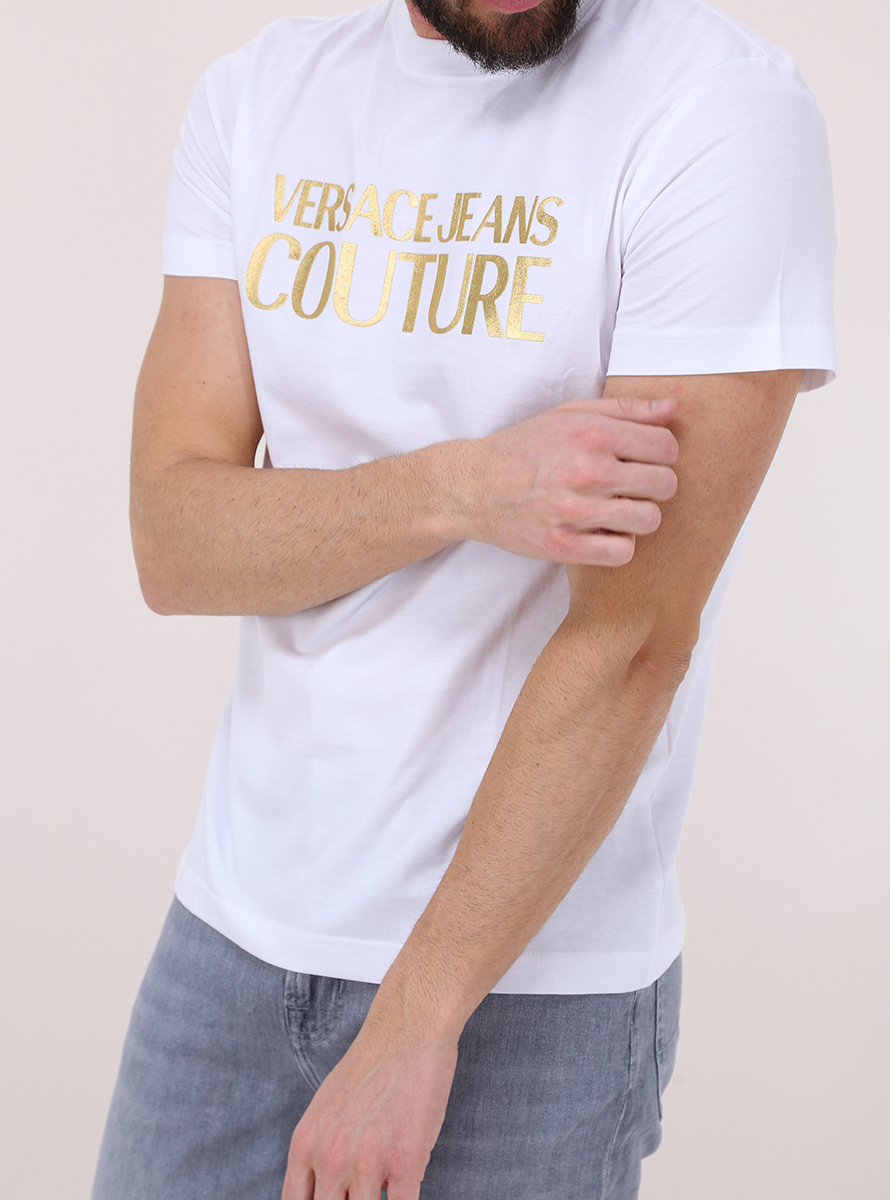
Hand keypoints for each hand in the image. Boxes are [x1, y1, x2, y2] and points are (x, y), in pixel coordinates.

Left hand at [281, 1023, 458, 1199]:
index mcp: (306, 1145)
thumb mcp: (327, 1107)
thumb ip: (323, 1149)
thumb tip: (331, 1186)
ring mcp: (366, 1165)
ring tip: (383, 1186)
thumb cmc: (372, 1063)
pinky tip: (406, 1188)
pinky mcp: (405, 1164)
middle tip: (359, 1193)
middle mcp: (329, 1159)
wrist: (407, 1030)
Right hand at [454, 395, 678, 565]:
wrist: (473, 486)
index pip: (666, 447)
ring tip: (619, 511)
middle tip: (633, 487)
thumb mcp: (570, 414)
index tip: (644, 461)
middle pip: (664, 484)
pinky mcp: (564, 546)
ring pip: (649, 520)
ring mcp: (577, 511)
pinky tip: (603, 533)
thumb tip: (673, 407)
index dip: (662, 455)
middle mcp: (588, 470)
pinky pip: (622, 552)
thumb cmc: (524, 448)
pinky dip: (619, 545)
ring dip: (640, 517)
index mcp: (593, 434)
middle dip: (655, 486)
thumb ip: (624, 409)